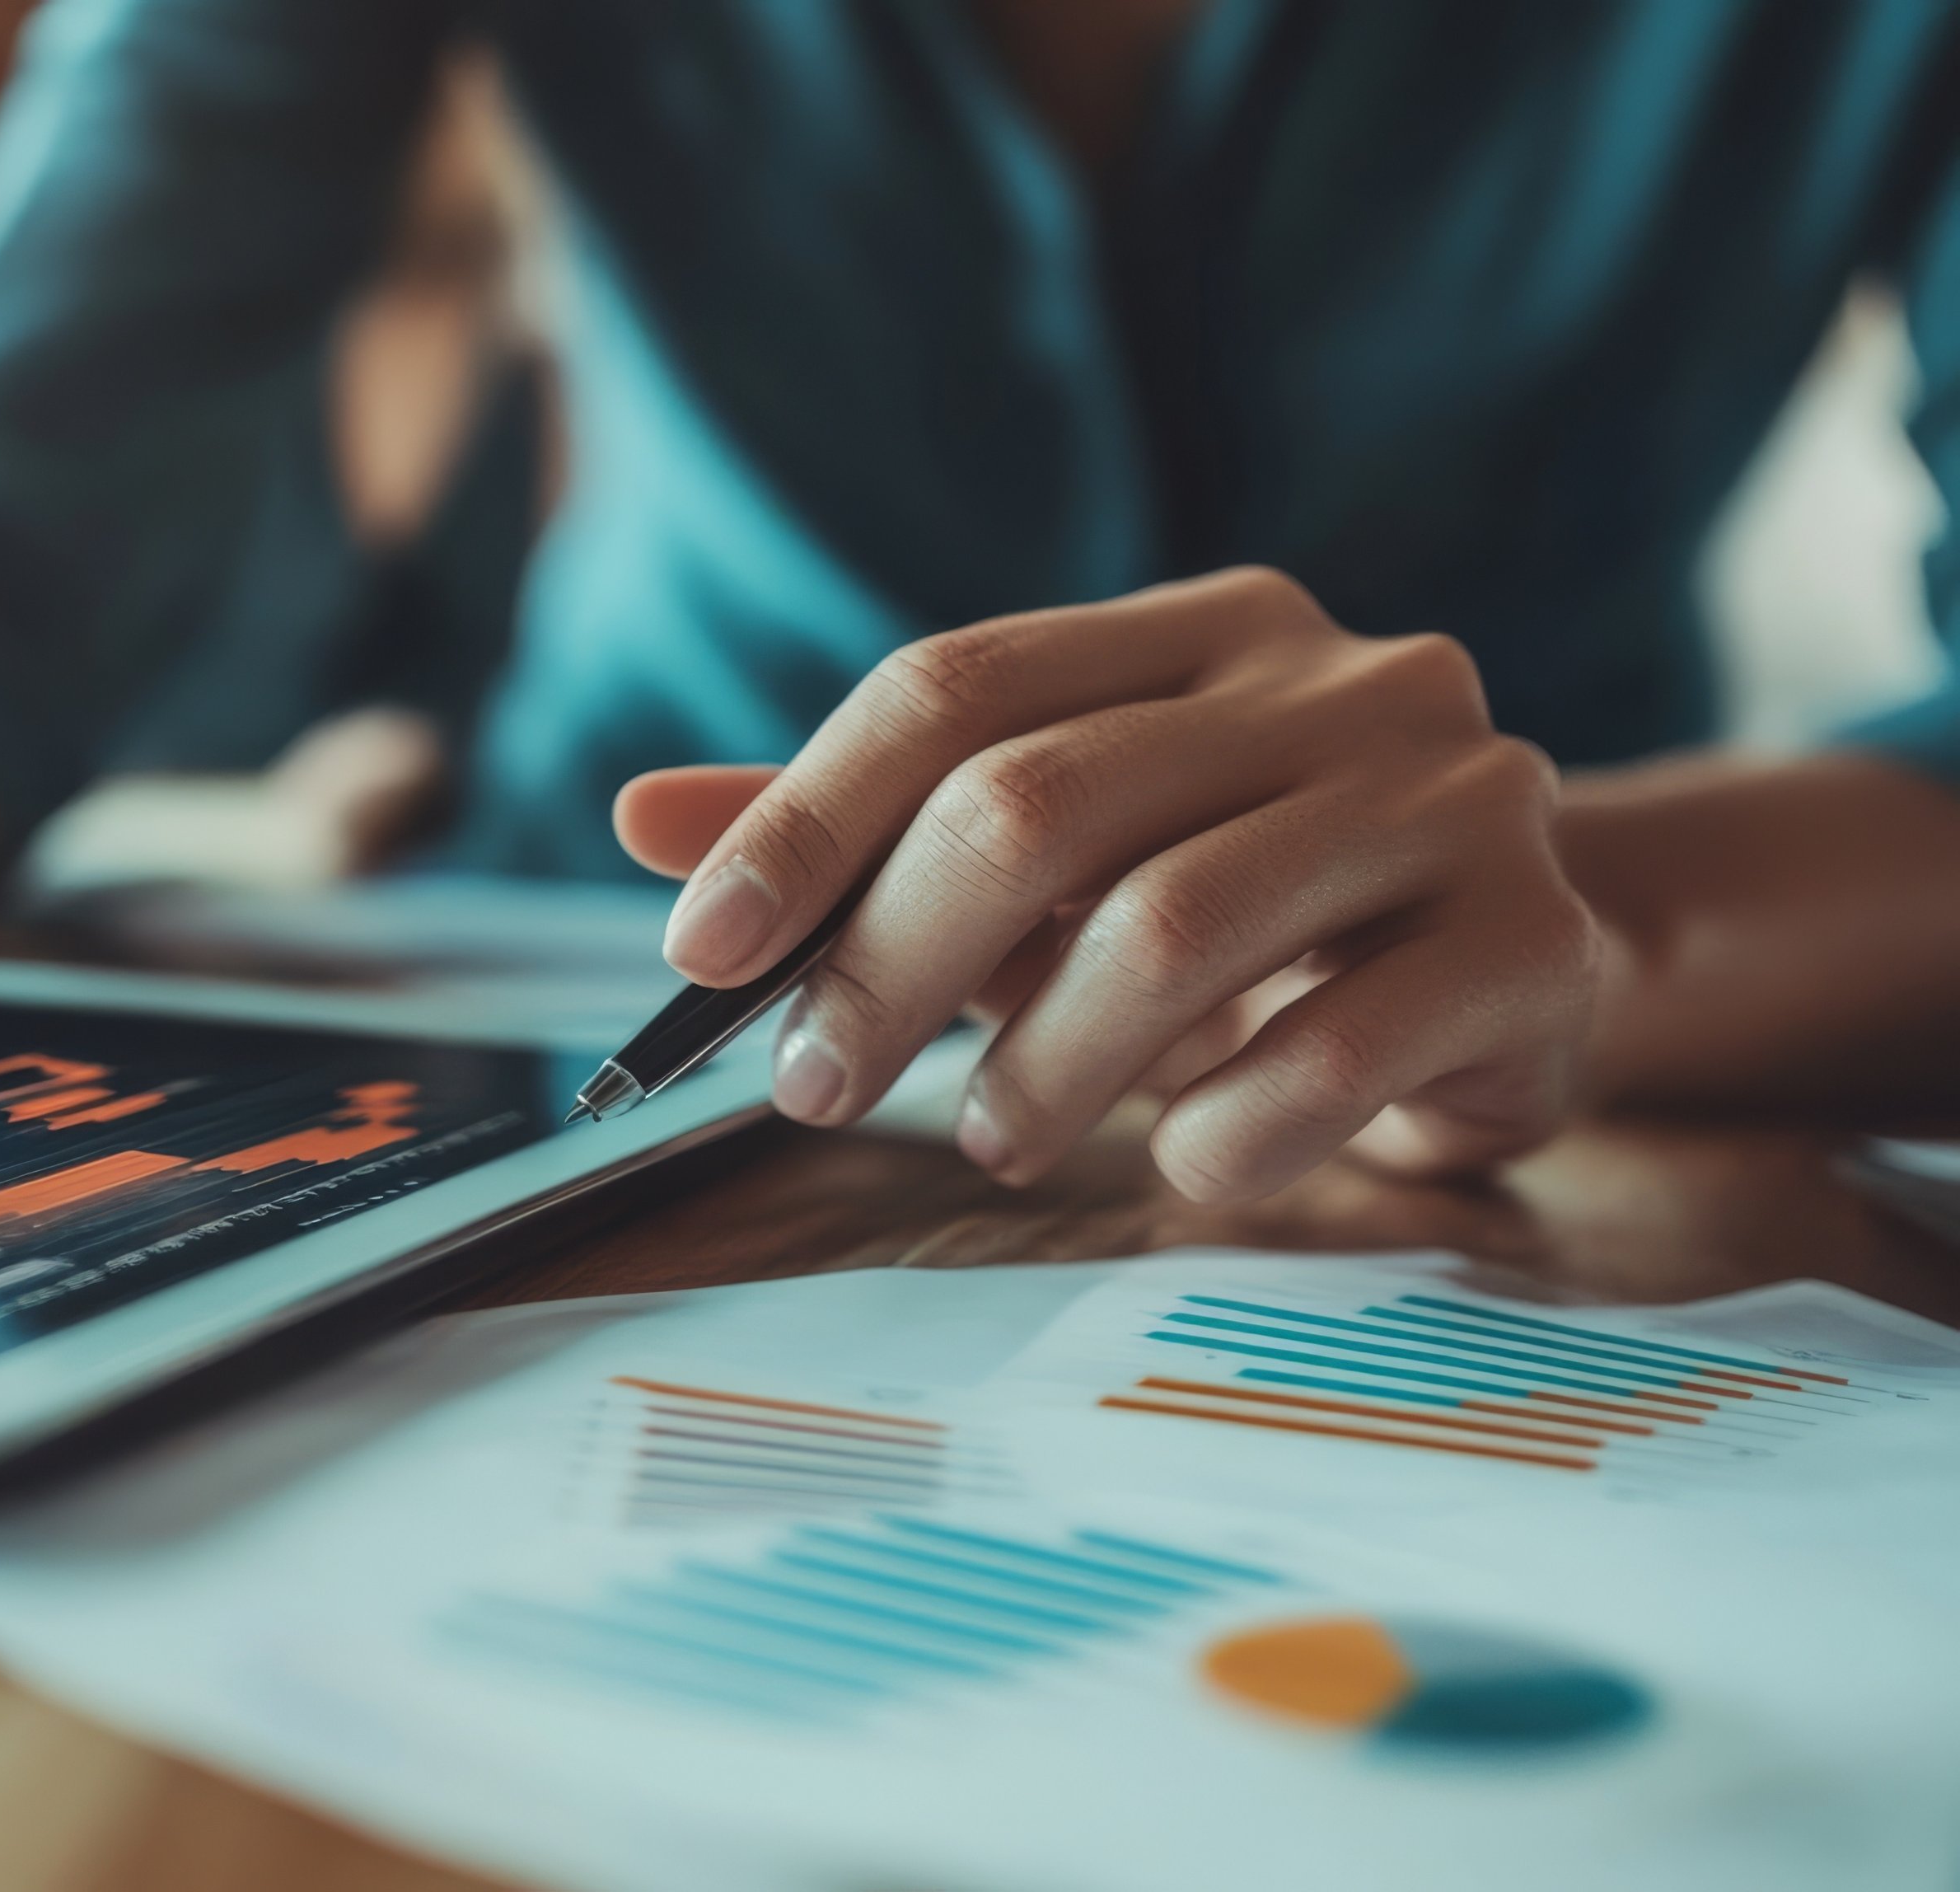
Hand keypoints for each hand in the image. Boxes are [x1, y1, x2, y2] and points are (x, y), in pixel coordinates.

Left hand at [613, 568, 1598, 1201]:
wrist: (1524, 972)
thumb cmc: (1245, 914)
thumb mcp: (1054, 863)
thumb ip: (865, 835)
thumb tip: (639, 818)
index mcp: (1205, 628)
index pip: (953, 687)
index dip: (804, 818)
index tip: (698, 953)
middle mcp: (1342, 679)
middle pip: (1041, 803)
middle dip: (890, 965)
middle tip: (818, 1087)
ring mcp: (1457, 797)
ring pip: (1173, 929)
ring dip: (1041, 1065)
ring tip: (995, 1139)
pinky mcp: (1534, 942)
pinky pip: (1333, 1050)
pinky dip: (1220, 1130)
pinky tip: (1187, 1159)